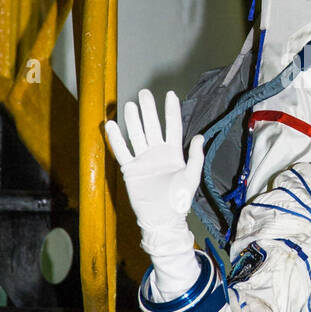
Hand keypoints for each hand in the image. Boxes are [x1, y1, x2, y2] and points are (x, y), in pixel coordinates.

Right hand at [105, 89, 201, 289]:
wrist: (162, 219)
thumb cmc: (179, 200)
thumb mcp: (192, 177)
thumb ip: (196, 157)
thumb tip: (200, 136)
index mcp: (174, 153)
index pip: (172, 127)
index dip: (171, 111)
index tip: (170, 94)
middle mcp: (157, 152)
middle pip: (152, 126)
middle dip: (148, 110)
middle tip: (144, 92)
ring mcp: (143, 160)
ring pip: (136, 135)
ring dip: (133, 120)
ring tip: (129, 105)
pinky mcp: (130, 169)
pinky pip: (122, 151)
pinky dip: (116, 139)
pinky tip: (110, 124)